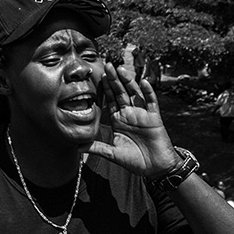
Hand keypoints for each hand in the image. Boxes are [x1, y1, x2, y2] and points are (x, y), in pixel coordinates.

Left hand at [86, 62, 179, 177]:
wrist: (156, 169)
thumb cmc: (136, 161)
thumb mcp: (113, 154)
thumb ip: (97, 148)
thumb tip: (77, 147)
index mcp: (119, 120)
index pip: (110, 100)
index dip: (105, 89)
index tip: (98, 76)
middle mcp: (130, 114)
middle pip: (121, 93)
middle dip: (114, 80)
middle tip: (107, 65)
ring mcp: (143, 115)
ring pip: (135, 94)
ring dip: (128, 81)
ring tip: (120, 69)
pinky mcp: (155, 118)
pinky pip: (152, 103)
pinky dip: (149, 92)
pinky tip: (143, 82)